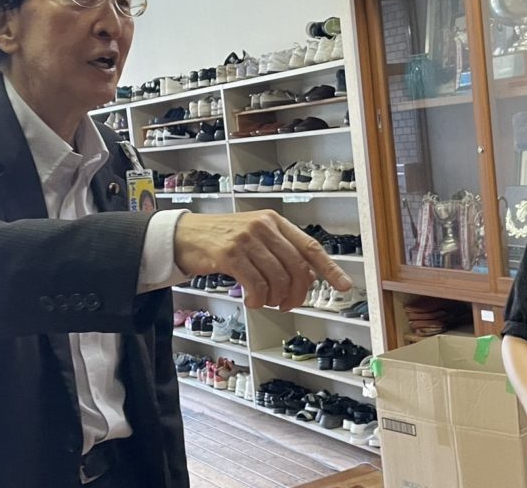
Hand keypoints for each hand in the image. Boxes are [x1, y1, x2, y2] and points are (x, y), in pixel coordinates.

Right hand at [173, 210, 351, 310]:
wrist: (182, 235)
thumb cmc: (219, 240)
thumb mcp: (254, 237)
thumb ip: (279, 251)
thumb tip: (307, 276)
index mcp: (274, 221)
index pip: (310, 246)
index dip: (330, 268)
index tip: (344, 285)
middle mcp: (264, 226)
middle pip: (298, 268)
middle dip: (298, 293)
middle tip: (288, 305)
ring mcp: (247, 239)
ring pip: (278, 279)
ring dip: (275, 299)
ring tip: (266, 302)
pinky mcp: (229, 254)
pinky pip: (256, 285)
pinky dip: (258, 300)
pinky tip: (252, 301)